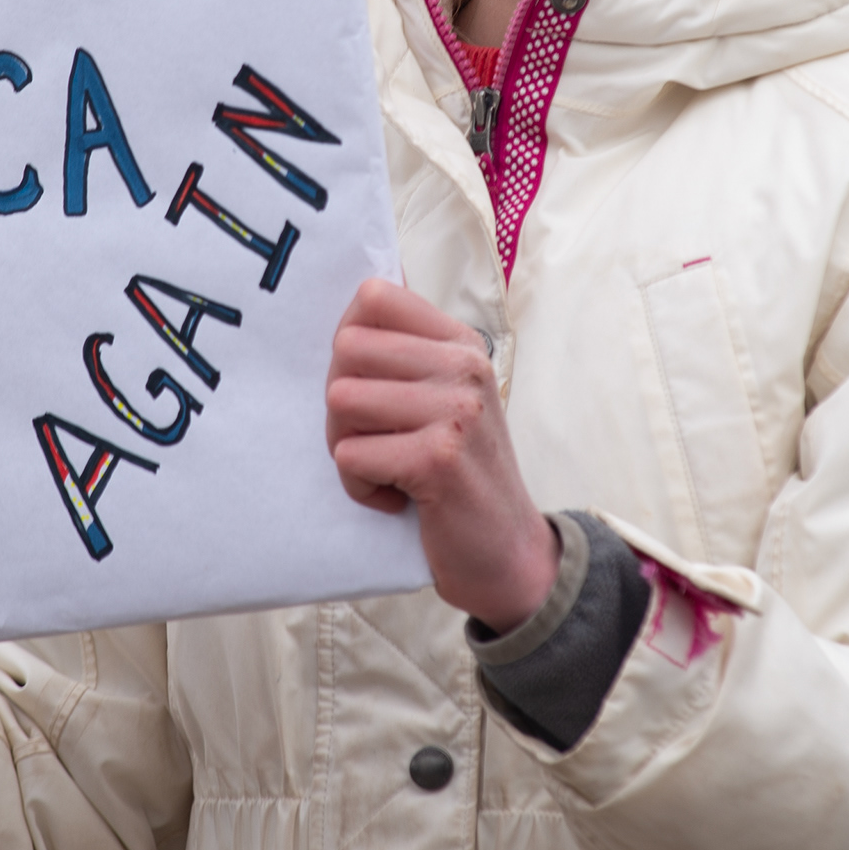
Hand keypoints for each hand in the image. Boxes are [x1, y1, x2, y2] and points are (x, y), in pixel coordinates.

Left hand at [326, 278, 558, 632]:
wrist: (508, 554)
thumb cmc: (458, 474)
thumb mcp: (443, 399)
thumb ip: (403, 356)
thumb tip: (345, 312)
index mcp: (460, 342)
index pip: (373, 296)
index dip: (348, 339)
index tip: (367, 382)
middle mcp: (463, 365)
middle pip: (346, 349)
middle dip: (340, 401)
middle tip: (373, 438)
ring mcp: (455, 409)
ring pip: (341, 400)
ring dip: (346, 446)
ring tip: (386, 468)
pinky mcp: (438, 457)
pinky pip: (350, 456)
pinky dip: (360, 487)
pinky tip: (397, 497)